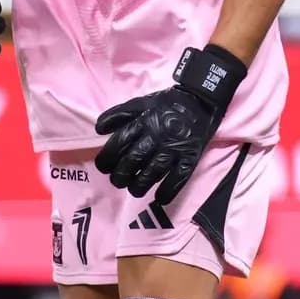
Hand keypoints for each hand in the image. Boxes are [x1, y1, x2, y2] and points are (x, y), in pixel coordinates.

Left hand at [94, 45, 245, 204]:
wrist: (200, 100)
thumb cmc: (167, 104)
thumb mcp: (141, 102)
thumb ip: (119, 114)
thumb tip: (99, 129)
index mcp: (144, 122)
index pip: (120, 142)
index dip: (107, 158)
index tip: (102, 167)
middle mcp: (157, 136)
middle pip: (133, 161)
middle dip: (120, 175)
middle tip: (117, 181)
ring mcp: (174, 148)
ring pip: (152, 173)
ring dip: (139, 186)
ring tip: (134, 189)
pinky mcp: (190, 158)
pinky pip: (178, 179)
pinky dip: (168, 191)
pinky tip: (159, 198)